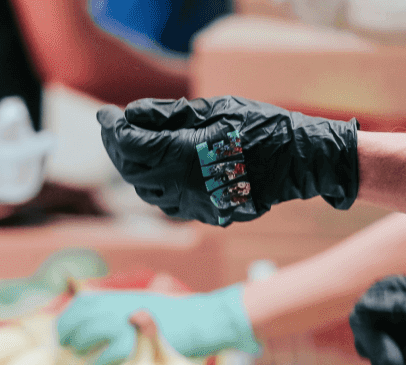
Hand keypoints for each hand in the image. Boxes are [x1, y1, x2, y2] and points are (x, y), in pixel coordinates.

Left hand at [56, 286, 258, 364]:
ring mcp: (127, 324)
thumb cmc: (173, 319)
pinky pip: (104, 356)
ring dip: (80, 348)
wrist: (202, 321)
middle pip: (79, 318)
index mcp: (120, 297)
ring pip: (88, 334)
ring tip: (84, 357)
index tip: (62, 333)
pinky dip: (97, 364)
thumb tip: (89, 316)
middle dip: (68, 335)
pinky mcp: (136, 344)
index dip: (67, 319)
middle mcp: (120, 306)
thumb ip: (117, 310)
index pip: (80, 302)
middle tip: (68, 348)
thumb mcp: (142, 305)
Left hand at [97, 96, 357, 226]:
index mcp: (184, 156)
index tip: (105, 115)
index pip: (131, 145)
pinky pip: (168, 203)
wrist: (300, 160)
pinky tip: (156, 169)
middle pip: (132, 171)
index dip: (113, 129)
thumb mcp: (214, 108)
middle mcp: (183, 187)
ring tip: (130, 145)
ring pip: (146, 191)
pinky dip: (154, 185)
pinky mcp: (206, 215)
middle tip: (112, 128)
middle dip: (117, 148)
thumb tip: (130, 115)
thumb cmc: (261, 126)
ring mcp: (195, 206)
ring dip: (133, 169)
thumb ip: (167, 113)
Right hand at [350, 277, 405, 364]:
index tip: (395, 360)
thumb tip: (366, 308)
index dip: (373, 342)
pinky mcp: (401, 353)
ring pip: (376, 364)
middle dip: (392, 360)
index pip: (362, 317)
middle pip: (365, 344)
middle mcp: (388, 311)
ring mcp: (393, 334)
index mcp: (394, 291)